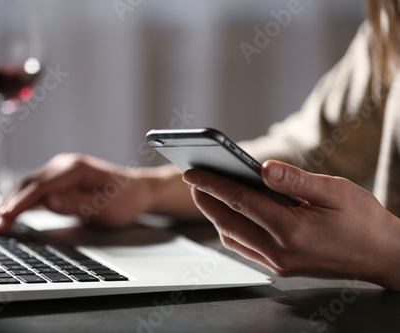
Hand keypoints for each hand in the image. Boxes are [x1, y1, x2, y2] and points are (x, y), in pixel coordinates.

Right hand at [0, 154, 152, 234]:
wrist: (137, 192)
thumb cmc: (124, 200)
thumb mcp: (104, 205)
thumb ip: (75, 202)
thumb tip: (47, 200)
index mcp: (75, 169)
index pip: (41, 186)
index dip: (21, 203)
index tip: (5, 217)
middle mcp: (63, 166)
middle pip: (29, 186)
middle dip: (8, 206)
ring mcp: (60, 173)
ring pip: (27, 189)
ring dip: (9, 206)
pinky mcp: (58, 182)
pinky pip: (35, 193)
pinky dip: (20, 205)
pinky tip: (6, 216)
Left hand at [183, 160, 399, 289]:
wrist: (383, 256)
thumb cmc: (363, 221)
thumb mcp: (336, 190)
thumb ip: (296, 179)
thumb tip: (264, 167)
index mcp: (293, 230)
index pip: (240, 202)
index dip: (212, 184)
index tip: (192, 172)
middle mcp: (280, 251)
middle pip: (228, 221)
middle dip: (205, 199)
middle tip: (191, 179)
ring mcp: (278, 263)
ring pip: (232, 237)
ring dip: (215, 215)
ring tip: (206, 193)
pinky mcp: (280, 267)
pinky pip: (244, 248)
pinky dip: (230, 230)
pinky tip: (228, 215)